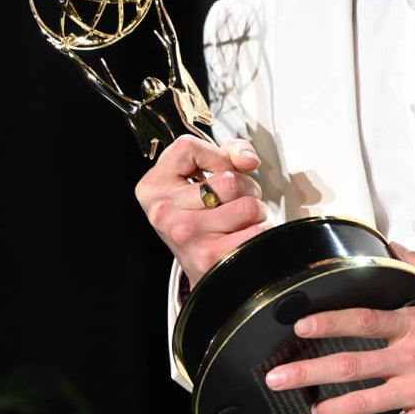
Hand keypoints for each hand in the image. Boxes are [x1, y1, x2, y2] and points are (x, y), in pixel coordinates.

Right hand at [134, 135, 271, 286]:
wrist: (200, 266)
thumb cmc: (199, 216)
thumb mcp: (198, 175)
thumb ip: (228, 152)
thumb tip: (247, 160)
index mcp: (154, 186)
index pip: (187, 147)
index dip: (216, 154)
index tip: (219, 169)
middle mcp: (165, 212)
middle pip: (229, 180)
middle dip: (246, 186)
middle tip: (237, 198)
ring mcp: (186, 236)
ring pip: (247, 206)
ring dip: (255, 210)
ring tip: (241, 217)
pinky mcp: (209, 257)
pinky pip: (257, 231)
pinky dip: (260, 230)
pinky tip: (244, 233)